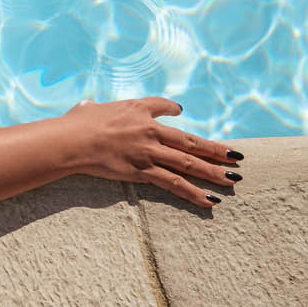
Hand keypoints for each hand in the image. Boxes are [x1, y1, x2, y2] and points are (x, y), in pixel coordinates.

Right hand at [63, 97, 240, 207]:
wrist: (72, 140)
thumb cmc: (74, 123)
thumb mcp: (87, 108)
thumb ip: (93, 109)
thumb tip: (88, 107)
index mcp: (136, 109)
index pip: (161, 105)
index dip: (173, 109)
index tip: (180, 112)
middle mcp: (149, 129)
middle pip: (189, 140)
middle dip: (215, 149)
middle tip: (236, 156)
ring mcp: (149, 151)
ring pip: (189, 163)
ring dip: (213, 172)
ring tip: (232, 180)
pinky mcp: (143, 171)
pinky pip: (174, 183)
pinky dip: (193, 193)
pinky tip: (210, 201)